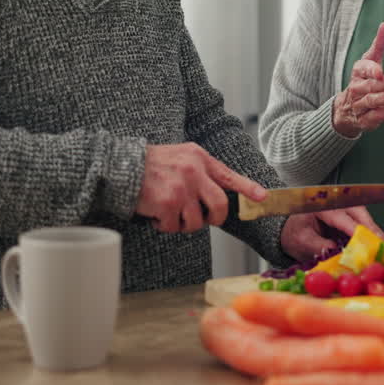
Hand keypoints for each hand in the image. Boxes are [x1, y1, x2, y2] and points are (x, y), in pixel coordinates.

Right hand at [135, 142, 266, 232]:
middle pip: (219, 205)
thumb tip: (217, 195)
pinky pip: (174, 226)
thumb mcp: (181, 157)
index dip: (247, 188)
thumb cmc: (150, 165)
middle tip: (203, 220)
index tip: (262, 197)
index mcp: (199, 158)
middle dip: (214, 218)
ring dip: (183, 224)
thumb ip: (200, 171)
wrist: (121, 166)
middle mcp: (193, 171)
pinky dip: (165, 226)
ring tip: (169, 212)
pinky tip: (155, 214)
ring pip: (197, 221)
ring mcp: (181, 187)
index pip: (229, 175)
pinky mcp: (167, 202)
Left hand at [279, 207, 383, 263]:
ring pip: (362, 214)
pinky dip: (371, 230)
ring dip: (374, 229)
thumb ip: (320, 246)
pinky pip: (361, 219)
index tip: (368, 242)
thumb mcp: (301, 242)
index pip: (341, 217)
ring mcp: (341, 206)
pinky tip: (380, 241)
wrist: (289, 227)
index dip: (356, 231)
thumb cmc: (294, 233)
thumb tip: (340, 253)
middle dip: (372, 228)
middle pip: (357, 211)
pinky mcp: (347, 213)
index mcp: (319, 206)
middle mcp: (333, 202)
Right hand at [332, 22, 383, 137]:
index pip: (361, 69)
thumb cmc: (363, 80)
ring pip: (370, 102)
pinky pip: (377, 116)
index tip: (379, 70)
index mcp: (357, 73)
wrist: (347, 109)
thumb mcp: (370, 61)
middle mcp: (357, 89)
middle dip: (379, 85)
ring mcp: (360, 105)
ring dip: (383, 99)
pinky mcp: (366, 119)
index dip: (370, 70)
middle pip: (367, 86)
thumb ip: (379, 44)